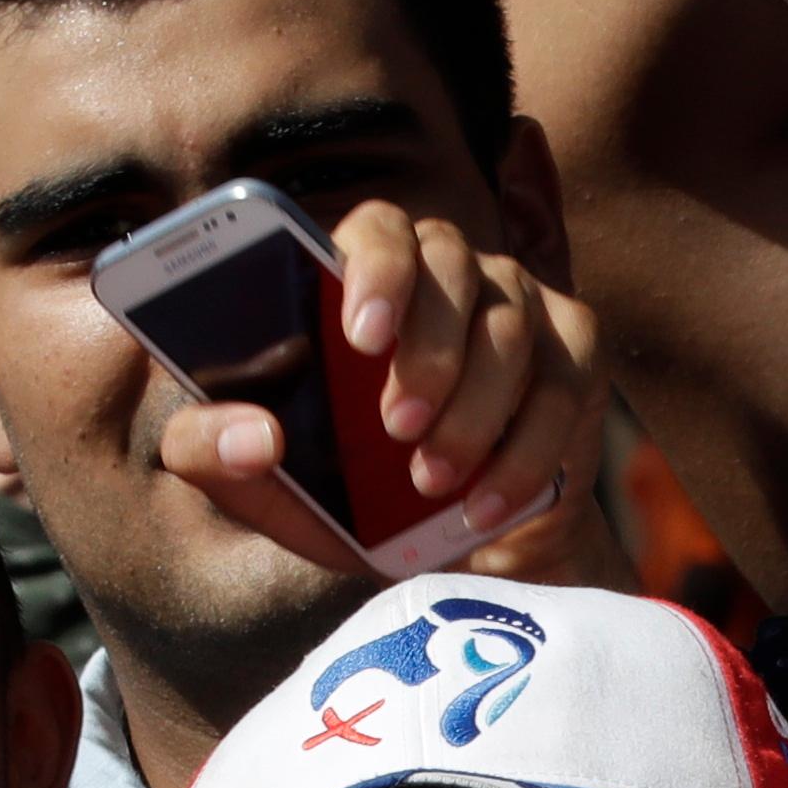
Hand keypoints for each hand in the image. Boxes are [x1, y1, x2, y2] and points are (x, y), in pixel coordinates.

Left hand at [153, 207, 612, 583]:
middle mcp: (452, 275)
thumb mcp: (269, 488)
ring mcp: (521, 308)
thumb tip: (249, 436)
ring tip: (431, 482)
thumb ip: (213, 454)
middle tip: (397, 430)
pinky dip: (523, 454)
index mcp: (371, 281)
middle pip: (454, 267)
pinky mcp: (575, 357)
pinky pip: (560, 388)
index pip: (381, 228)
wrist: (459, 558)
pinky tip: (485, 505)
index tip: (361, 336)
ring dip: (471, 414)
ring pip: (509, 332)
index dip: (377, 270)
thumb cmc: (353, 502)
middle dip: (428, 353)